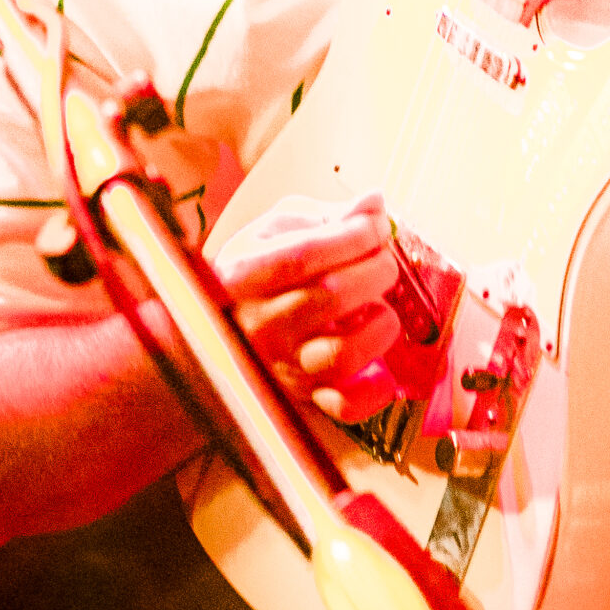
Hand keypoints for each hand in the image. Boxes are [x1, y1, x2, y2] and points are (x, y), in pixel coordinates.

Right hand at [212, 194, 405, 423]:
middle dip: (376, 269)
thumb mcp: (279, 228)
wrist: (226, 320)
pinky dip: (375, 390)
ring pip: (343, 354)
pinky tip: (382, 366)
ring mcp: (281, 366)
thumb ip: (327, 215)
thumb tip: (374, 203)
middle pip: (331, 297)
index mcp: (244, 275)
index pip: (306, 253)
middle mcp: (258, 325)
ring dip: (379, 324)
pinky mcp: (304, 397)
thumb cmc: (260, 271)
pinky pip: (346, 406)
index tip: (376, 226)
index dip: (354, 236)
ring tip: (379, 308)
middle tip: (383, 261)